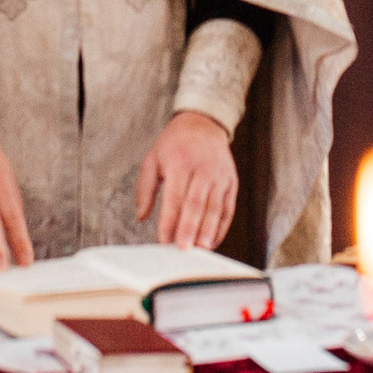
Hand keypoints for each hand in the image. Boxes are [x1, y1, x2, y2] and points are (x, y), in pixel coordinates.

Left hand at [135, 112, 238, 249]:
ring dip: (207, 230)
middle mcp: (202, 169)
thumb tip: (141, 216)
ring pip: (214, 207)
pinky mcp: (231, 182)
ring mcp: (219, 176)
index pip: (175, 196)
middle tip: (184, 248)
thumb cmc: (174, 144)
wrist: (203, 124)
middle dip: (190, 228)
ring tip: (200, 249)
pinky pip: (228, 208)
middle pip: (197, 203)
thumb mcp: (152, 159)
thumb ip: (145, 189)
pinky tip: (212, 241)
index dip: (170, 220)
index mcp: (180, 162)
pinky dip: (221, 227)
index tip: (164, 239)